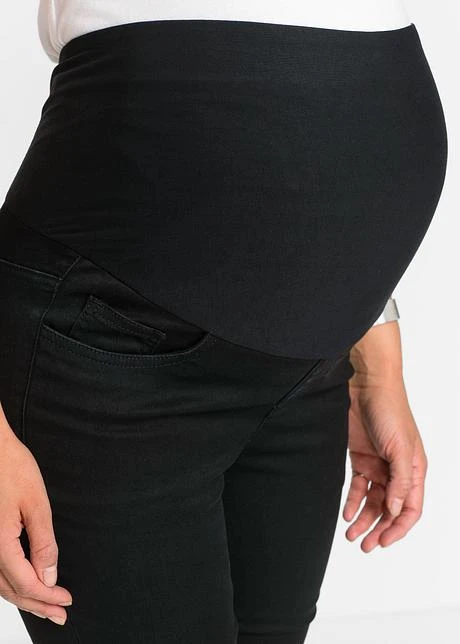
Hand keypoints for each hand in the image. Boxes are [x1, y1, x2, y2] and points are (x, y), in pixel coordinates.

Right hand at [0, 406, 72, 624]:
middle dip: (38, 604)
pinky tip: (25, 585)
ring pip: (1, 584)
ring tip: (46, 607)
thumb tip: (50, 575)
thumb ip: (43, 542)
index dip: (47, 595)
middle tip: (60, 615)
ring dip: (25, 597)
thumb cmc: (12, 467)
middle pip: (12, 590)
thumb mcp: (36, 503)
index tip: (67, 601)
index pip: (26, 583)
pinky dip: (12, 583)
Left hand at [343, 369, 427, 551]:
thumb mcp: (401, 449)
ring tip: (351, 534)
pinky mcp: (359, 457)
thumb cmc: (390, 411)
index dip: (398, 528)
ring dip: (363, 518)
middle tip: (364, 545)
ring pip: (372, 500)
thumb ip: (399, 481)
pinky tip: (346, 512)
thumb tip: (393, 511)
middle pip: (389, 508)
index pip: (410, 508)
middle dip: (378, 528)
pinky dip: (352, 500)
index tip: (383, 542)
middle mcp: (397, 470)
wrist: (366, 386)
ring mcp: (378, 464)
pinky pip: (357, 485)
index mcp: (414, 470)